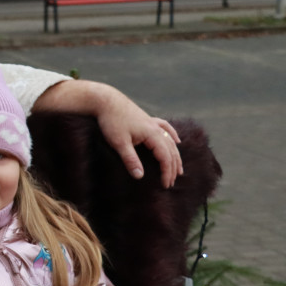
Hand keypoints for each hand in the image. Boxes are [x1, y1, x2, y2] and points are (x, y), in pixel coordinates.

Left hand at [34, 79, 183, 188]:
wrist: (106, 100)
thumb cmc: (111, 121)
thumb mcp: (119, 142)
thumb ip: (130, 160)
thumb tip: (140, 176)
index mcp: (152, 134)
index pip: (165, 157)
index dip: (167, 172)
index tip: (165, 185)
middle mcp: (156, 128)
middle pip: (170, 150)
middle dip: (173, 167)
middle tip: (172, 182)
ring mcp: (152, 123)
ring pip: (170, 141)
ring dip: (175, 155)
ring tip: (179, 168)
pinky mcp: (147, 120)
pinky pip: (165, 129)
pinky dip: (172, 136)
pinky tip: (176, 141)